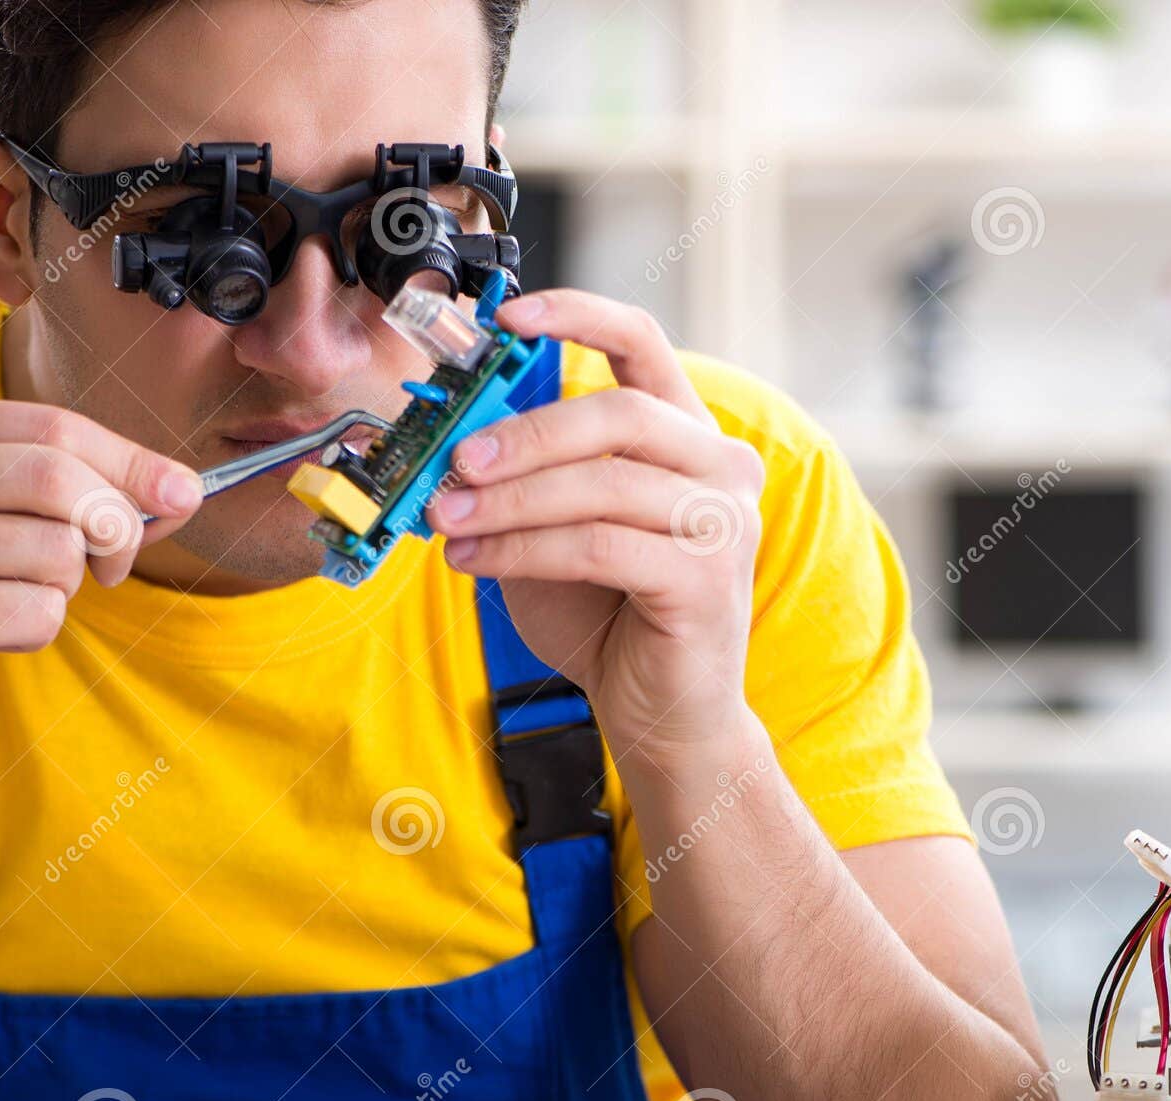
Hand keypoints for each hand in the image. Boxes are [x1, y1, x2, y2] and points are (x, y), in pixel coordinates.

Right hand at [0, 398, 201, 759]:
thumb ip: (79, 488)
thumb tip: (185, 488)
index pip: (57, 427)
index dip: (133, 463)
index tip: (184, 494)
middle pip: (63, 480)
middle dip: (116, 527)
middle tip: (113, 567)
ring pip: (57, 551)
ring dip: (66, 588)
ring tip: (16, 596)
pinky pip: (39, 613)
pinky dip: (38, 630)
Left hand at [425, 290, 762, 768]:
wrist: (661, 714)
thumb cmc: (610, 617)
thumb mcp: (557, 529)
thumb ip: (526, 480)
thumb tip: (451, 437)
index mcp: (686, 437)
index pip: (643, 343)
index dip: (577, 316)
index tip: (508, 318)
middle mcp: (720, 467)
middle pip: (619, 413)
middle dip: (524, 434)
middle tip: (455, 458)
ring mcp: (723, 522)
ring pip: (602, 484)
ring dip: (510, 500)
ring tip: (447, 518)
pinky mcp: (705, 580)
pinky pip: (596, 545)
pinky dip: (522, 548)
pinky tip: (475, 559)